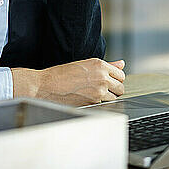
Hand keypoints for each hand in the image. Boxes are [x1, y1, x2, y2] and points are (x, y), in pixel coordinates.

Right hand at [11, 58, 125, 105]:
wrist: (47, 86)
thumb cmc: (62, 74)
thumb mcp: (85, 64)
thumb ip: (107, 66)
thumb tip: (121, 63)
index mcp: (99, 64)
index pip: (121, 74)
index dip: (115, 79)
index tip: (108, 82)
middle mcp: (102, 76)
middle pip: (121, 87)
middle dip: (114, 90)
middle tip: (102, 90)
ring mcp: (99, 90)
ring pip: (115, 97)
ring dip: (108, 98)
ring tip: (94, 95)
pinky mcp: (94, 102)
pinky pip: (105, 105)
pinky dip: (100, 104)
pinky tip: (88, 99)